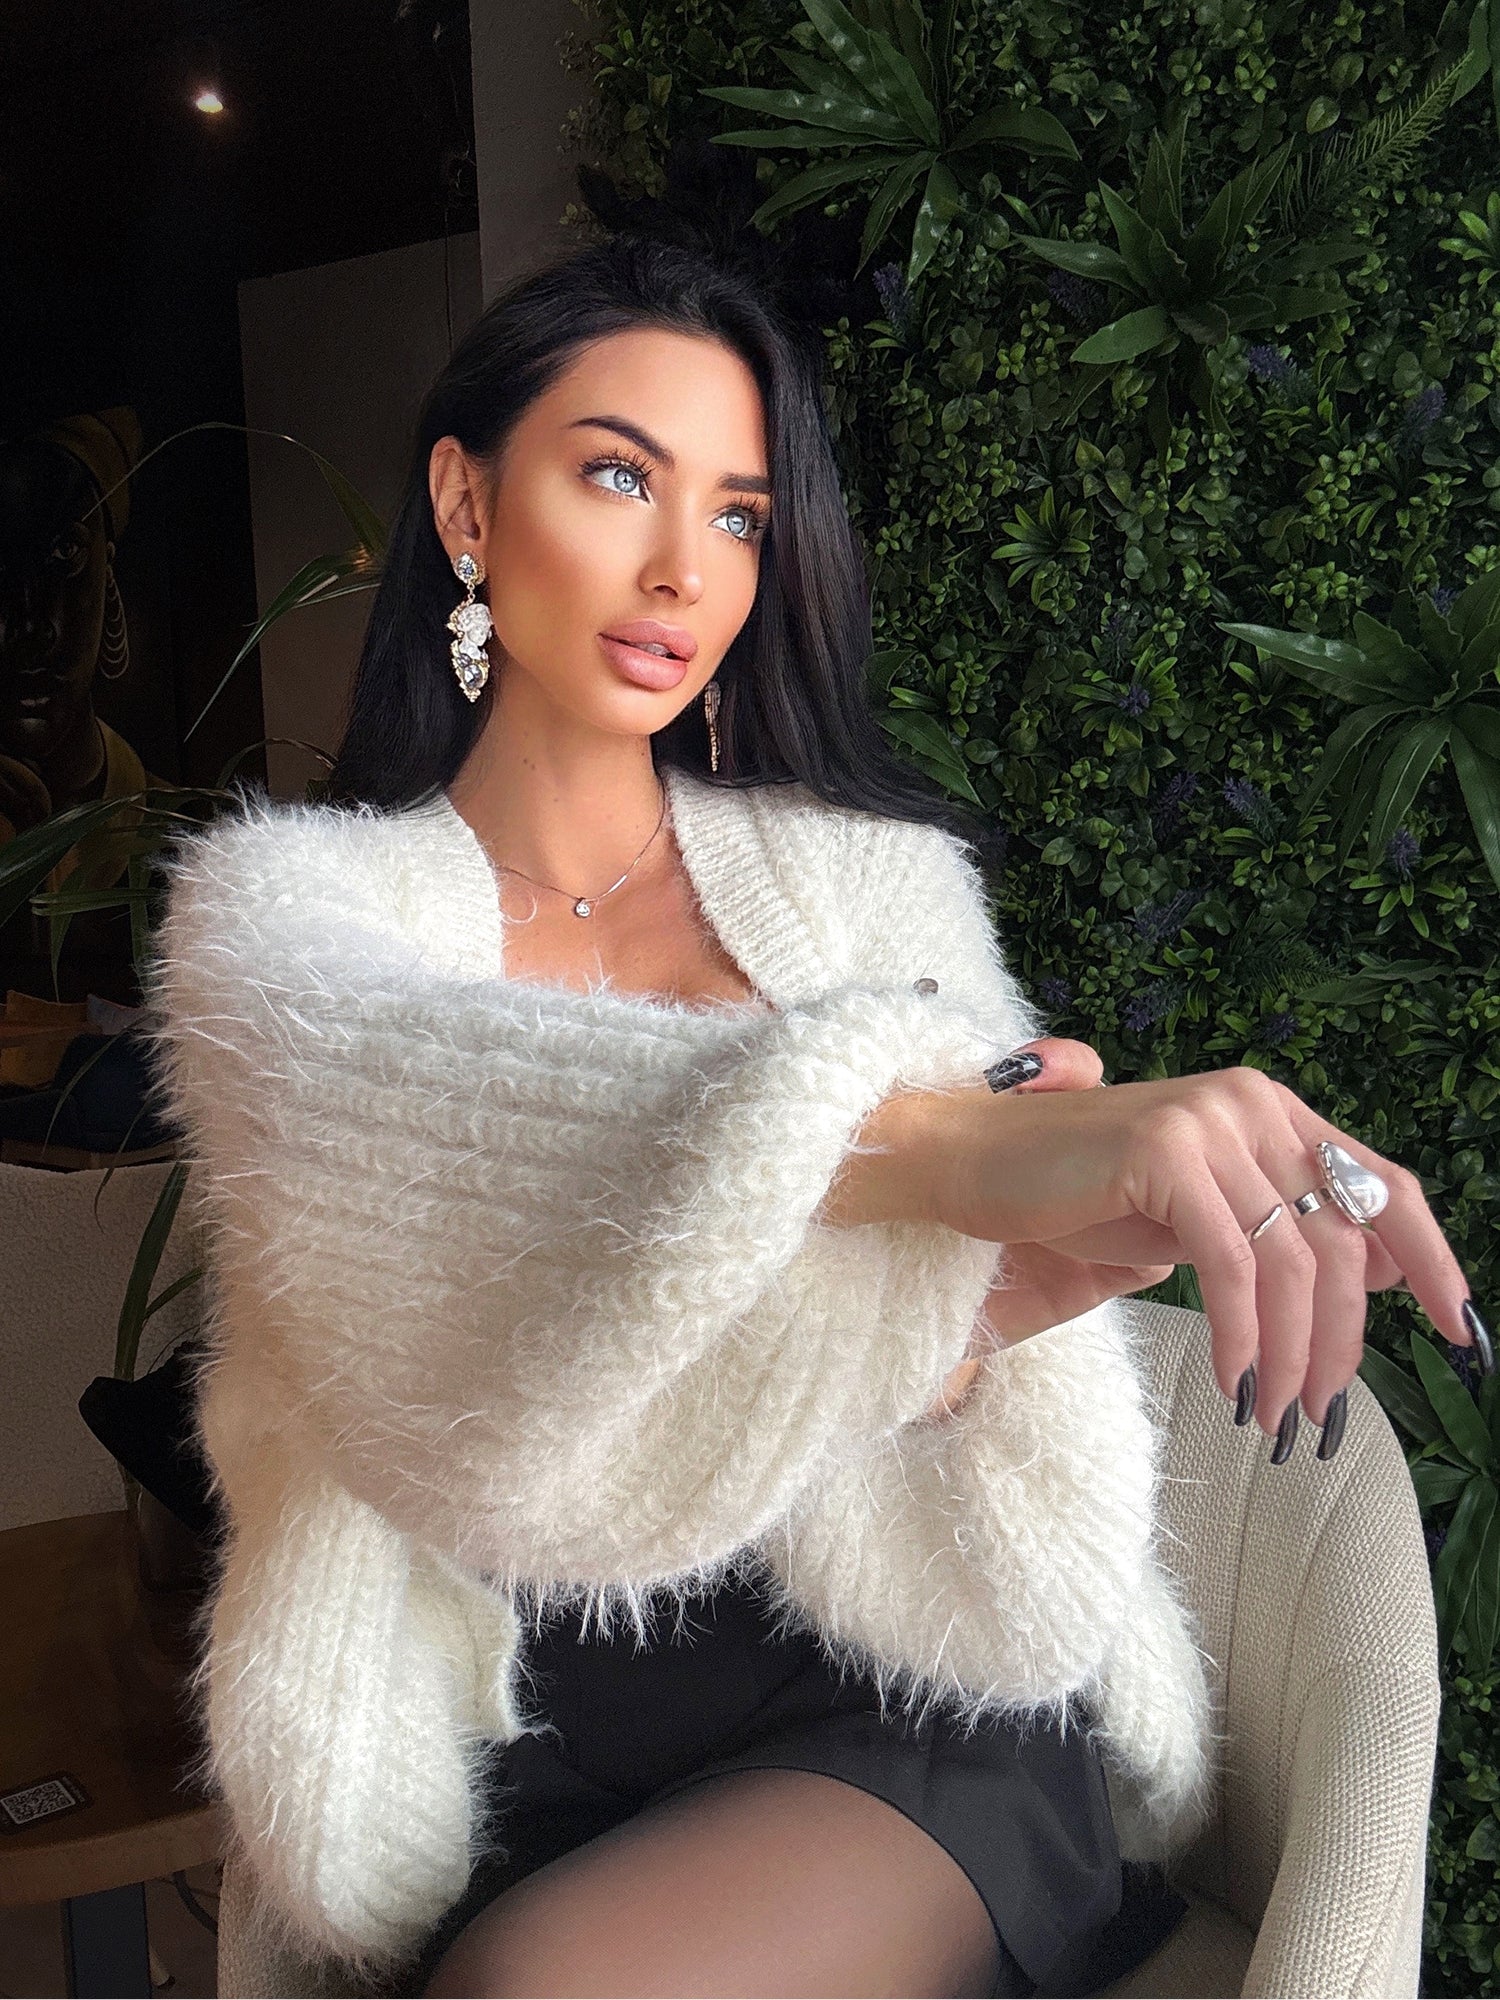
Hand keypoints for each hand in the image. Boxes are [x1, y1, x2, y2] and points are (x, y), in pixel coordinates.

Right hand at [922, 1061, 1476, 1439]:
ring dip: (1290, 1355)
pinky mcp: (1166, 1150)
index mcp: (1270, 1110)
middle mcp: (1252, 1102)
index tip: (1458, 1331)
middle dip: (1340, 1343)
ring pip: (1292, 1261)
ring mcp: (1210, 1119)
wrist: (969, 1162)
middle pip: (1341, 1238)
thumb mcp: (1194, 1218)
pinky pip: (1231, 1265)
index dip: (1430, 1259)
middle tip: (1314, 1415)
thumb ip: (1273, 1234)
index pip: (1382, 1183)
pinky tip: (1232, 1379)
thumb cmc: (1071, 1196)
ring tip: (1270, 1414)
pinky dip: (1242, 1335)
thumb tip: (1369, 1277)